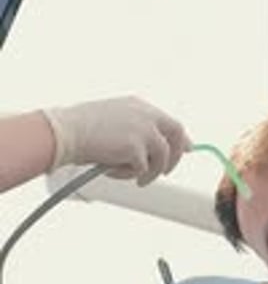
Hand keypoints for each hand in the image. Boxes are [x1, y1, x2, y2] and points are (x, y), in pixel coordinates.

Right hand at [43, 97, 190, 185]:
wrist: (64, 132)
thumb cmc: (80, 129)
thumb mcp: (114, 121)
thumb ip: (136, 130)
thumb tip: (152, 150)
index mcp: (139, 106)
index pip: (170, 122)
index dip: (180, 139)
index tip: (187, 149)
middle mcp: (145, 115)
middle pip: (177, 136)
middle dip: (174, 157)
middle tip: (164, 172)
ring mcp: (142, 130)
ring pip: (161, 158)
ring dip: (149, 172)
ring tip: (132, 177)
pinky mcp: (136, 147)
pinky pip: (142, 169)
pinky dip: (128, 175)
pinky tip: (111, 171)